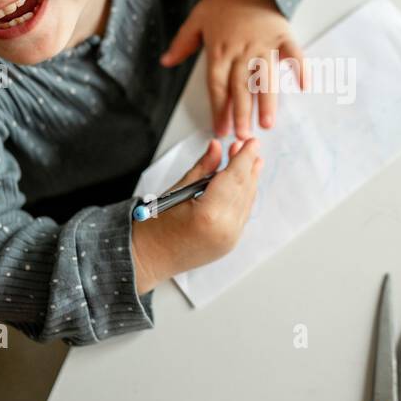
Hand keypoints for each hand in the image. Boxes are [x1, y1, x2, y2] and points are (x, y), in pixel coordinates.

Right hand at [130, 137, 262, 293]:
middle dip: (248, 166)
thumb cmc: (155, 226)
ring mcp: (230, 239)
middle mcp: (225, 229)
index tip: (252, 141)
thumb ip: (203, 168)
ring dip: (249, 180)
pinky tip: (243, 184)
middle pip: (244, 189)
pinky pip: (242, 214)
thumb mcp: (178, 190)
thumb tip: (217, 147)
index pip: (234, 178)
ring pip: (247, 202)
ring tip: (251, 162)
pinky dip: (244, 197)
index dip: (245, 157)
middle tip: (250, 146)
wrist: (148, 259)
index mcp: (209, 215)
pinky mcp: (230, 244)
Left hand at [159, 0, 307, 138]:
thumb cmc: (222, 1)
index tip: (220, 130)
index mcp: (220, 49)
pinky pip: (293, 53)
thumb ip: (182, 43)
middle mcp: (241, 50)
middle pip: (241, 86)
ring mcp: (264, 43)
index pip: (218, 85)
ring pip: (265, 77)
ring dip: (267, 101)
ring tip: (268, 123)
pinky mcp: (283, 34)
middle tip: (243, 135)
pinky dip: (299, 68)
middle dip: (241, 113)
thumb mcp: (196, 19)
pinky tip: (303, 86)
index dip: (219, 109)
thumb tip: (165, 62)